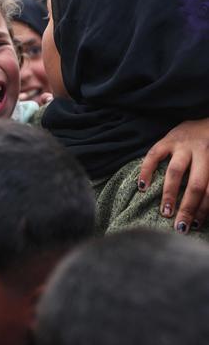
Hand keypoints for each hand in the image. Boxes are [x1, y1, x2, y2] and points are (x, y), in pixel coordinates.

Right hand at [139, 119, 208, 233]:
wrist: (206, 118)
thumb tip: (205, 208)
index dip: (204, 209)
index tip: (194, 225)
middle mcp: (202, 151)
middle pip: (196, 184)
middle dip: (188, 207)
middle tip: (180, 227)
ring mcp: (183, 144)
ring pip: (175, 172)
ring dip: (169, 194)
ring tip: (165, 212)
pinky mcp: (166, 139)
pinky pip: (153, 156)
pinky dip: (146, 171)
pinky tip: (142, 187)